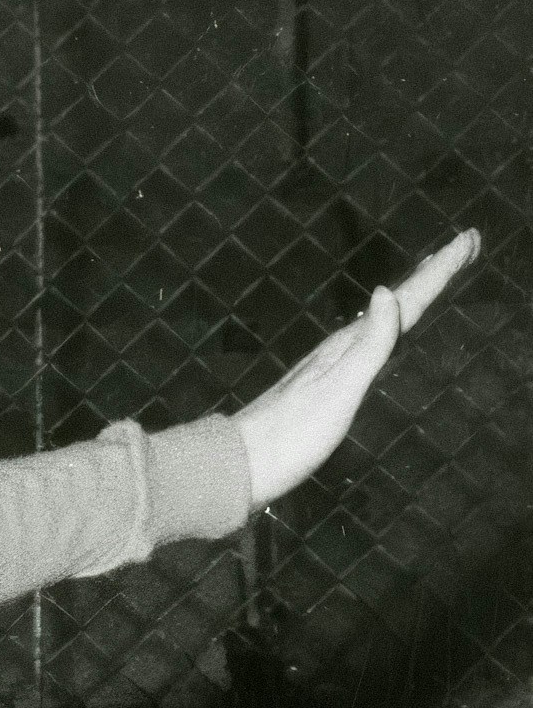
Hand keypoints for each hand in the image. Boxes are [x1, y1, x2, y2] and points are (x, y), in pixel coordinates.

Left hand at [235, 230, 478, 508]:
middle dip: (430, 276)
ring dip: (409, 299)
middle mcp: (338, 350)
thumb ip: (368, 346)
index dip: (437, 272)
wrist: (237, 469)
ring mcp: (327, 370)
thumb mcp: (338, 390)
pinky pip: (365, 347)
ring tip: (430, 279)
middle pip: (393, 304)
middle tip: (463, 247)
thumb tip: (386, 291)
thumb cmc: (292, 435)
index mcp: (348, 346)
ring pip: (379, 323)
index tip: (469, 238)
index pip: (403, 301)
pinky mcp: (319, 392)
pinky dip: (384, 331)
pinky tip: (380, 336)